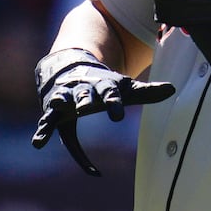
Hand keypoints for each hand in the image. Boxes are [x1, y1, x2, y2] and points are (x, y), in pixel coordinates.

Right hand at [31, 49, 173, 175]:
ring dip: (60, 103)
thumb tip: (173, 89)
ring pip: (62, 101)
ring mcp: (65, 96)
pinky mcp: (53, 108)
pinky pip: (47, 120)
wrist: (68, 67)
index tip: (117, 116)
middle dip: (84, 99)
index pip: (110, 94)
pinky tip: (37, 144)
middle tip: (85, 107)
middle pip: (84, 94)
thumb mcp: (122, 87)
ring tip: (57, 107)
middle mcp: (83, 88)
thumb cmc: (101, 84)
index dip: (114, 103)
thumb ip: (146, 92)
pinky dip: (42, 131)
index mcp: (103, 86)